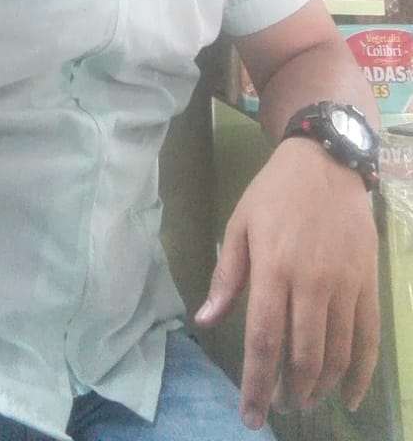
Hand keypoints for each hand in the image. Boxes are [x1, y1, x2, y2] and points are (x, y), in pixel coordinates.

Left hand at [194, 137, 379, 430]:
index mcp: (273, 267)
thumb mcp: (240, 224)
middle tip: (279, 406)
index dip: (257, 384)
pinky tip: (348, 396)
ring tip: (304, 399)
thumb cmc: (274, 193)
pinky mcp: (368, 283)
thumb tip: (206, 320)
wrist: (328, 161)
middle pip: (302, 355)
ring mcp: (345, 284)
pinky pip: (368, 338)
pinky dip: (360, 374)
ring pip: (336, 353)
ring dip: (319, 386)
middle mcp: (312, 281)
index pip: (264, 339)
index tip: (250, 414)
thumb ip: (226, 275)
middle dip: (289, 391)